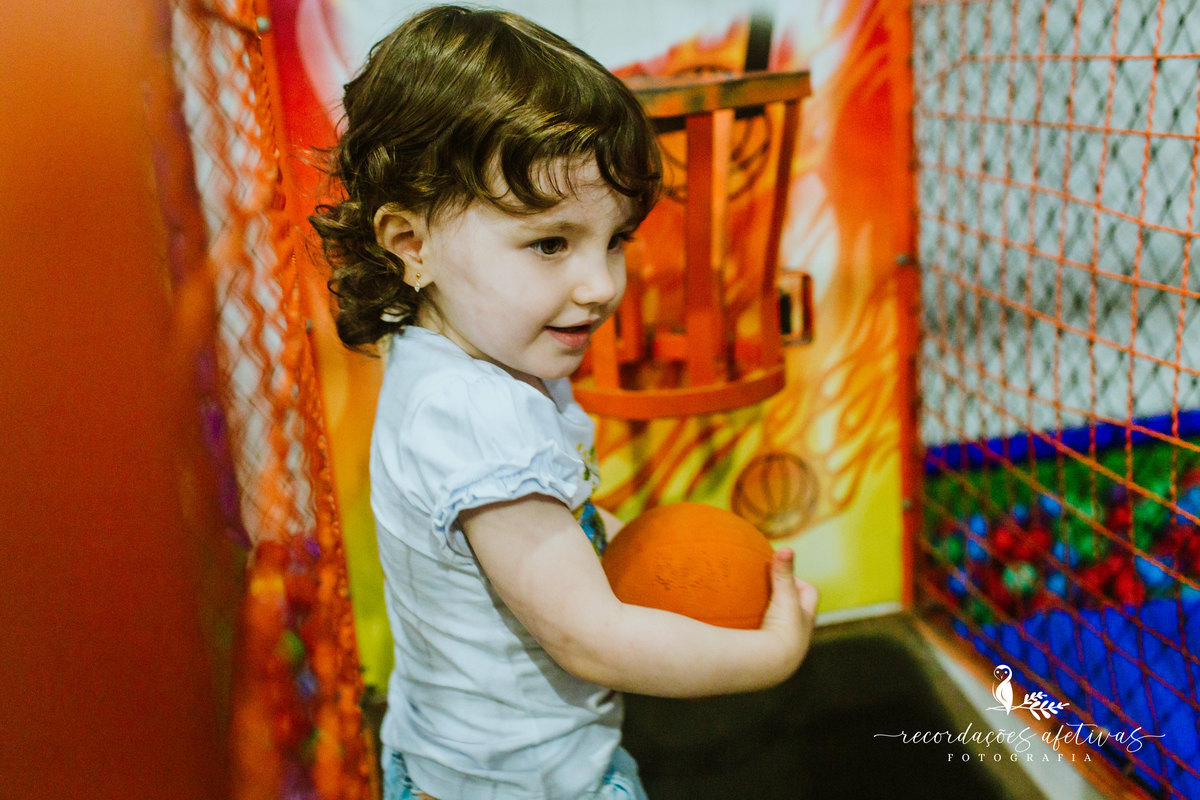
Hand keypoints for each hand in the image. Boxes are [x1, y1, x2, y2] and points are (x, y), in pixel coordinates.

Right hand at [758, 548, 818, 679]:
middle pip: (797, 612)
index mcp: (805, 619)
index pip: (809, 593)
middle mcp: (799, 636)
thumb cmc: (780, 630)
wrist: (771, 667)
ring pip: (780, 630)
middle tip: (767, 591)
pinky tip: (735, 631)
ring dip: (770, 621)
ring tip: (751, 611)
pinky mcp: (767, 661)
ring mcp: (783, 650)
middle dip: (787, 601)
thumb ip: (783, 574)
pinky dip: (753, 636)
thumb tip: (787, 548)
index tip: (781, 573)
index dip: (799, 581)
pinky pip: (761, 644)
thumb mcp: (783, 598)